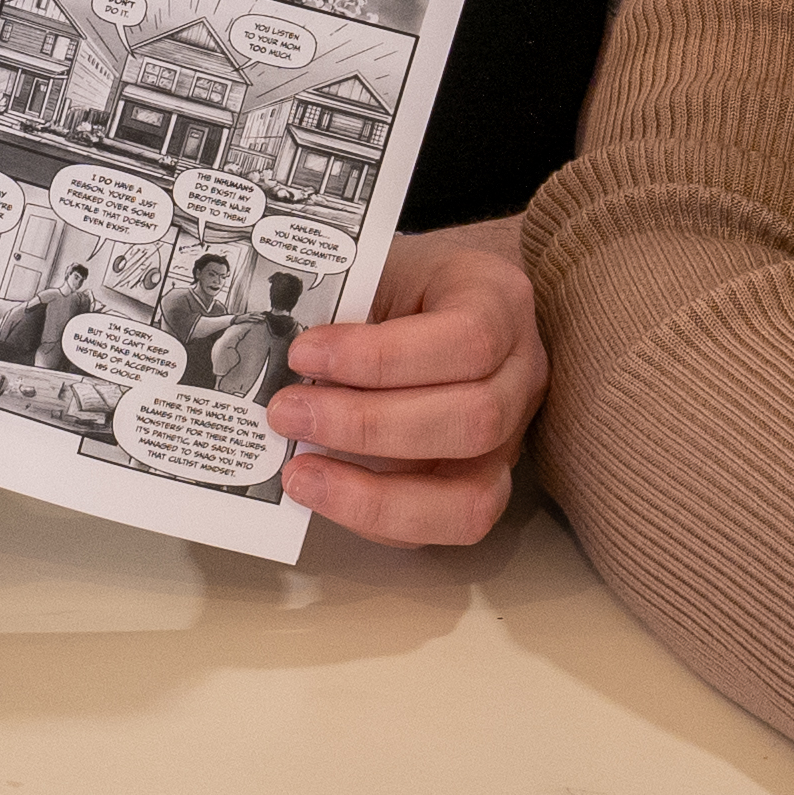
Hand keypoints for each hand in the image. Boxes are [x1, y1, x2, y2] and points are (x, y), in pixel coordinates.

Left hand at [267, 221, 546, 549]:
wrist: (446, 297)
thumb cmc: (406, 283)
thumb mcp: (379, 268)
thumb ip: (342, 310)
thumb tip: (271, 363)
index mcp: (500, 302)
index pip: (465, 339)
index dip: (381, 357)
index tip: (303, 354)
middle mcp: (522, 375)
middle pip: (473, 420)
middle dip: (367, 426)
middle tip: (286, 414)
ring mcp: (512, 440)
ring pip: (471, 496)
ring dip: (373, 493)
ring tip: (299, 474)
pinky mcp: (486, 484)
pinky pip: (444, 526)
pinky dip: (378, 517)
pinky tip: (326, 491)